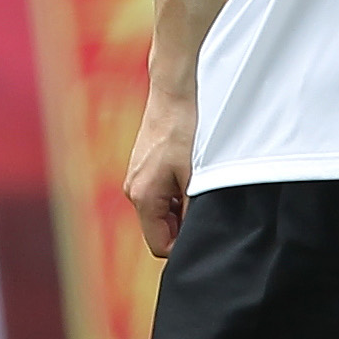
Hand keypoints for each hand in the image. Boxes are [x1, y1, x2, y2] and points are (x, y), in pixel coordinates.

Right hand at [125, 85, 196, 257]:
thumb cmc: (185, 129)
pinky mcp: (141, 169)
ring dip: (181, 208)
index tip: (204, 230)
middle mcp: (133, 191)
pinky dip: (175, 194)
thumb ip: (194, 210)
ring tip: (199, 185)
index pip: (160, 246)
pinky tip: (190, 175)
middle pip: (159, 230)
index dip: (183, 246)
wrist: (174, 93)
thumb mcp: (196, 175)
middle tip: (205, 205)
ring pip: (160, 212)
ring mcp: (135, 179)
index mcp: (143, 198)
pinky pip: (158, 195)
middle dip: (183, 225)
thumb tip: (198, 234)